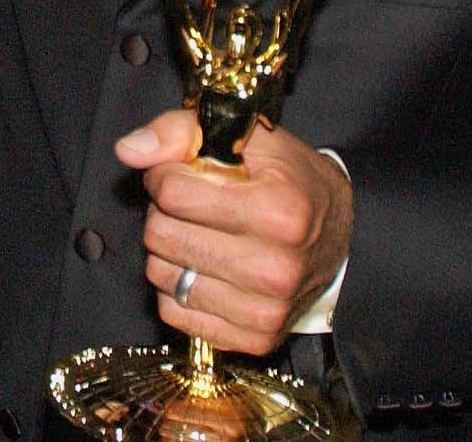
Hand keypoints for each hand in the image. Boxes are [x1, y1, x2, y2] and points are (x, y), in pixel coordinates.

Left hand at [115, 109, 350, 354]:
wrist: (343, 238)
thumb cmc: (290, 181)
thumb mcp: (246, 138)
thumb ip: (180, 132)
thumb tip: (128, 151)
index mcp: (279, 212)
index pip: (173, 194)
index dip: (165, 175)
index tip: (181, 173)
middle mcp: (275, 268)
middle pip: (162, 236)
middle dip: (164, 212)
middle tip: (190, 205)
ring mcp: (266, 310)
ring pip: (162, 275)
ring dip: (168, 250)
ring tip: (198, 234)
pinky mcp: (254, 338)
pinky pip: (174, 312)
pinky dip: (176, 287)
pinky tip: (202, 267)